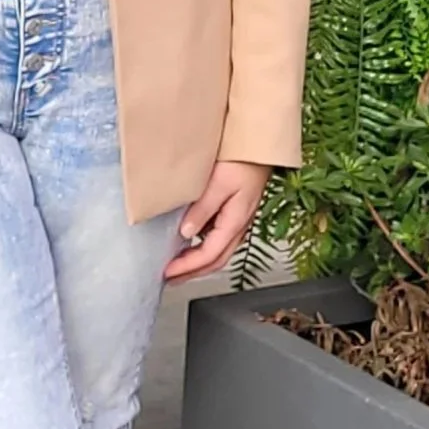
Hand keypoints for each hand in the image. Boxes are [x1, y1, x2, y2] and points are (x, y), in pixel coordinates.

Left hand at [162, 159, 270, 285]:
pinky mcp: (235, 215)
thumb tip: (186, 233)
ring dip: (197, 264)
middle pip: (214, 262)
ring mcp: (238, 223)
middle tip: (169, 279)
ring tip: (177, 267)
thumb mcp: (218, 184)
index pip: (208, 256)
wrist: (260, 148)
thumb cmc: (243, 162)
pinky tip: (189, 244)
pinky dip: (202, 249)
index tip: (167, 272)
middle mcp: (239, 227)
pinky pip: (218, 240)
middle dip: (191, 274)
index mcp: (235, 223)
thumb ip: (203, 209)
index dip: (186, 268)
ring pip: (217, 253)